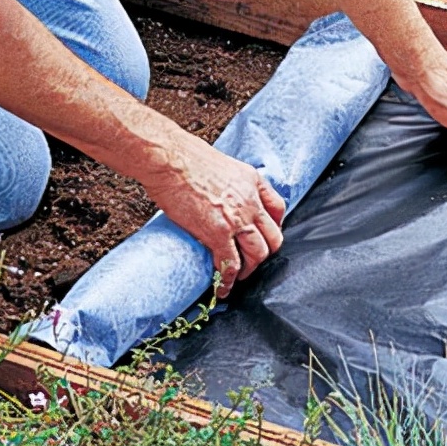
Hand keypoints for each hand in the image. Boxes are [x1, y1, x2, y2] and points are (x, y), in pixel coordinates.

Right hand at [145, 132, 285, 296]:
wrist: (168, 158)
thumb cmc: (185, 157)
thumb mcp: (223, 164)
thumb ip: (231, 183)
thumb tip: (223, 196)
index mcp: (252, 181)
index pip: (278, 209)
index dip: (273, 227)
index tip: (263, 236)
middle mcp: (250, 201)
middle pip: (273, 237)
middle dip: (264, 253)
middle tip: (251, 260)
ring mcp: (237, 219)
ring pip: (258, 254)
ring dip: (250, 269)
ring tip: (237, 276)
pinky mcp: (217, 233)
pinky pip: (231, 265)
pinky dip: (228, 281)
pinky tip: (222, 288)